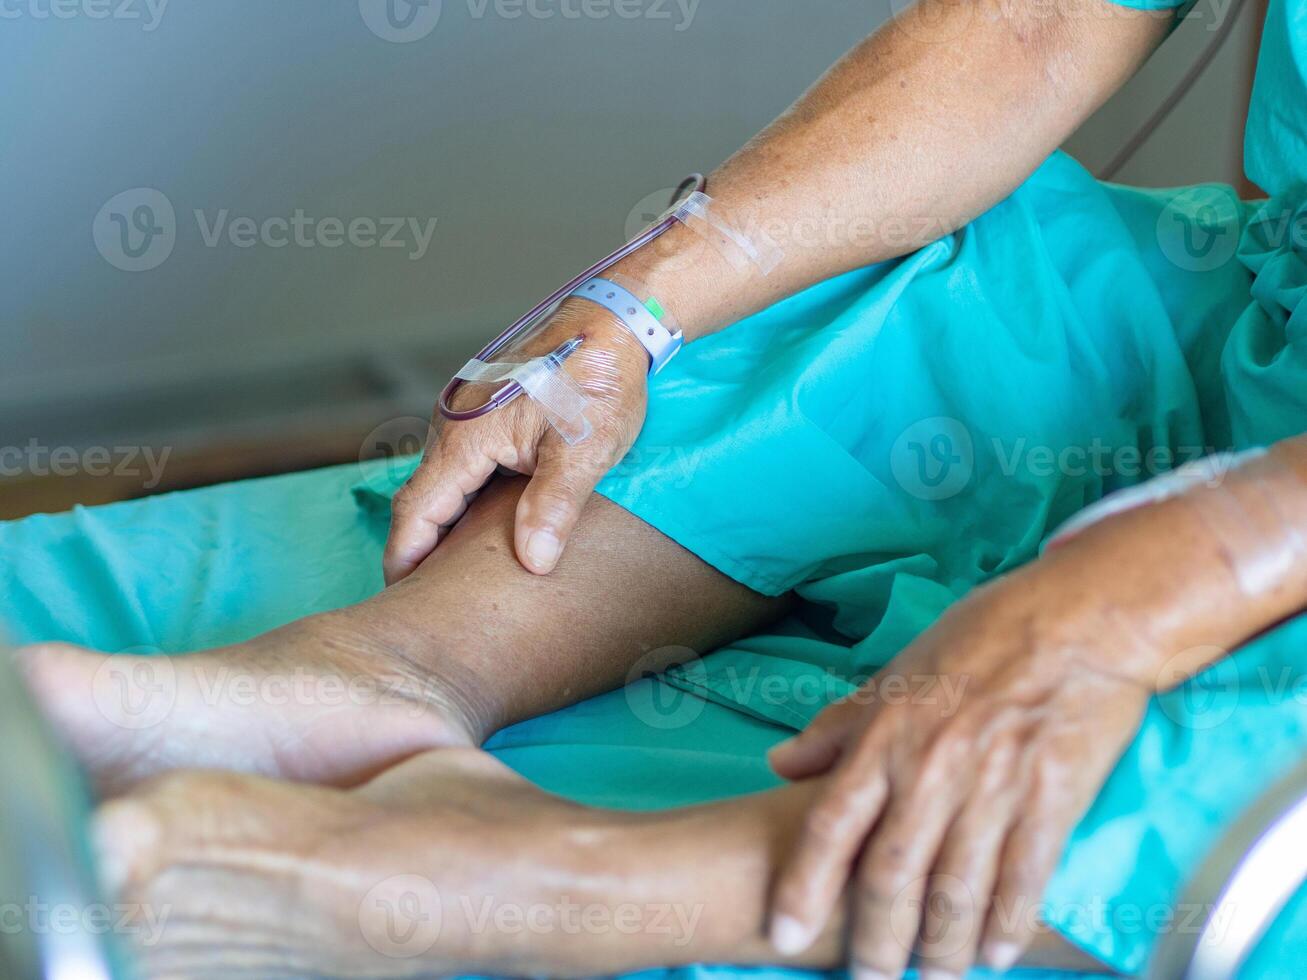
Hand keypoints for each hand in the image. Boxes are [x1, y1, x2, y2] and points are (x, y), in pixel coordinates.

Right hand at [384, 299, 649, 580]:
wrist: (613, 322)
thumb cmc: (599, 380)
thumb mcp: (583, 451)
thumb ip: (552, 507)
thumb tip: (533, 563)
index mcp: (467, 437)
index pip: (417, 511)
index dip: (405, 557)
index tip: (400, 597)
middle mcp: (455, 424)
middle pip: (422, 498)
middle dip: (419, 546)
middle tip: (428, 595)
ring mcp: (468, 414)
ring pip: (442, 479)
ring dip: (443, 521)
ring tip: (454, 568)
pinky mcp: (486, 409)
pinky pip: (461, 461)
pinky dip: (463, 496)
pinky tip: (485, 521)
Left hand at [767, 565, 1153, 977]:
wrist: (1077, 622)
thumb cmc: (979, 639)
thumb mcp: (895, 671)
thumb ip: (838, 726)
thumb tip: (781, 763)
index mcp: (887, 735)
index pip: (830, 825)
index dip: (802, 885)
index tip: (782, 931)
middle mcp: (932, 769)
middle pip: (890, 875)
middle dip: (873, 941)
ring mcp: (994, 789)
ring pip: (955, 890)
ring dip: (938, 948)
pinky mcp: (1052, 802)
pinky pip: (1022, 880)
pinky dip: (1004, 925)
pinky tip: (992, 955)